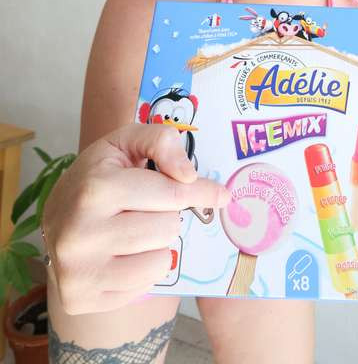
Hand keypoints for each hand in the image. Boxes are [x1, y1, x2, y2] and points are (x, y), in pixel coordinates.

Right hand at [42, 122, 230, 314]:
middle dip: (168, 215)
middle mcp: (81, 233)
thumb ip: (161, 140)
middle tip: (147, 208)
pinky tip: (124, 253)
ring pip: (159, 261)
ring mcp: (78, 270)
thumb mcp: (125, 142)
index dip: (201, 191)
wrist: (56, 217)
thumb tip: (189, 175)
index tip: (220, 194)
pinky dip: (144, 268)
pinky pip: (143, 287)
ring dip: (158, 244)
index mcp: (95, 188)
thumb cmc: (98, 175)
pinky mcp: (79, 298)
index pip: (171, 193)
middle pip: (168, 228)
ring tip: (136, 229)